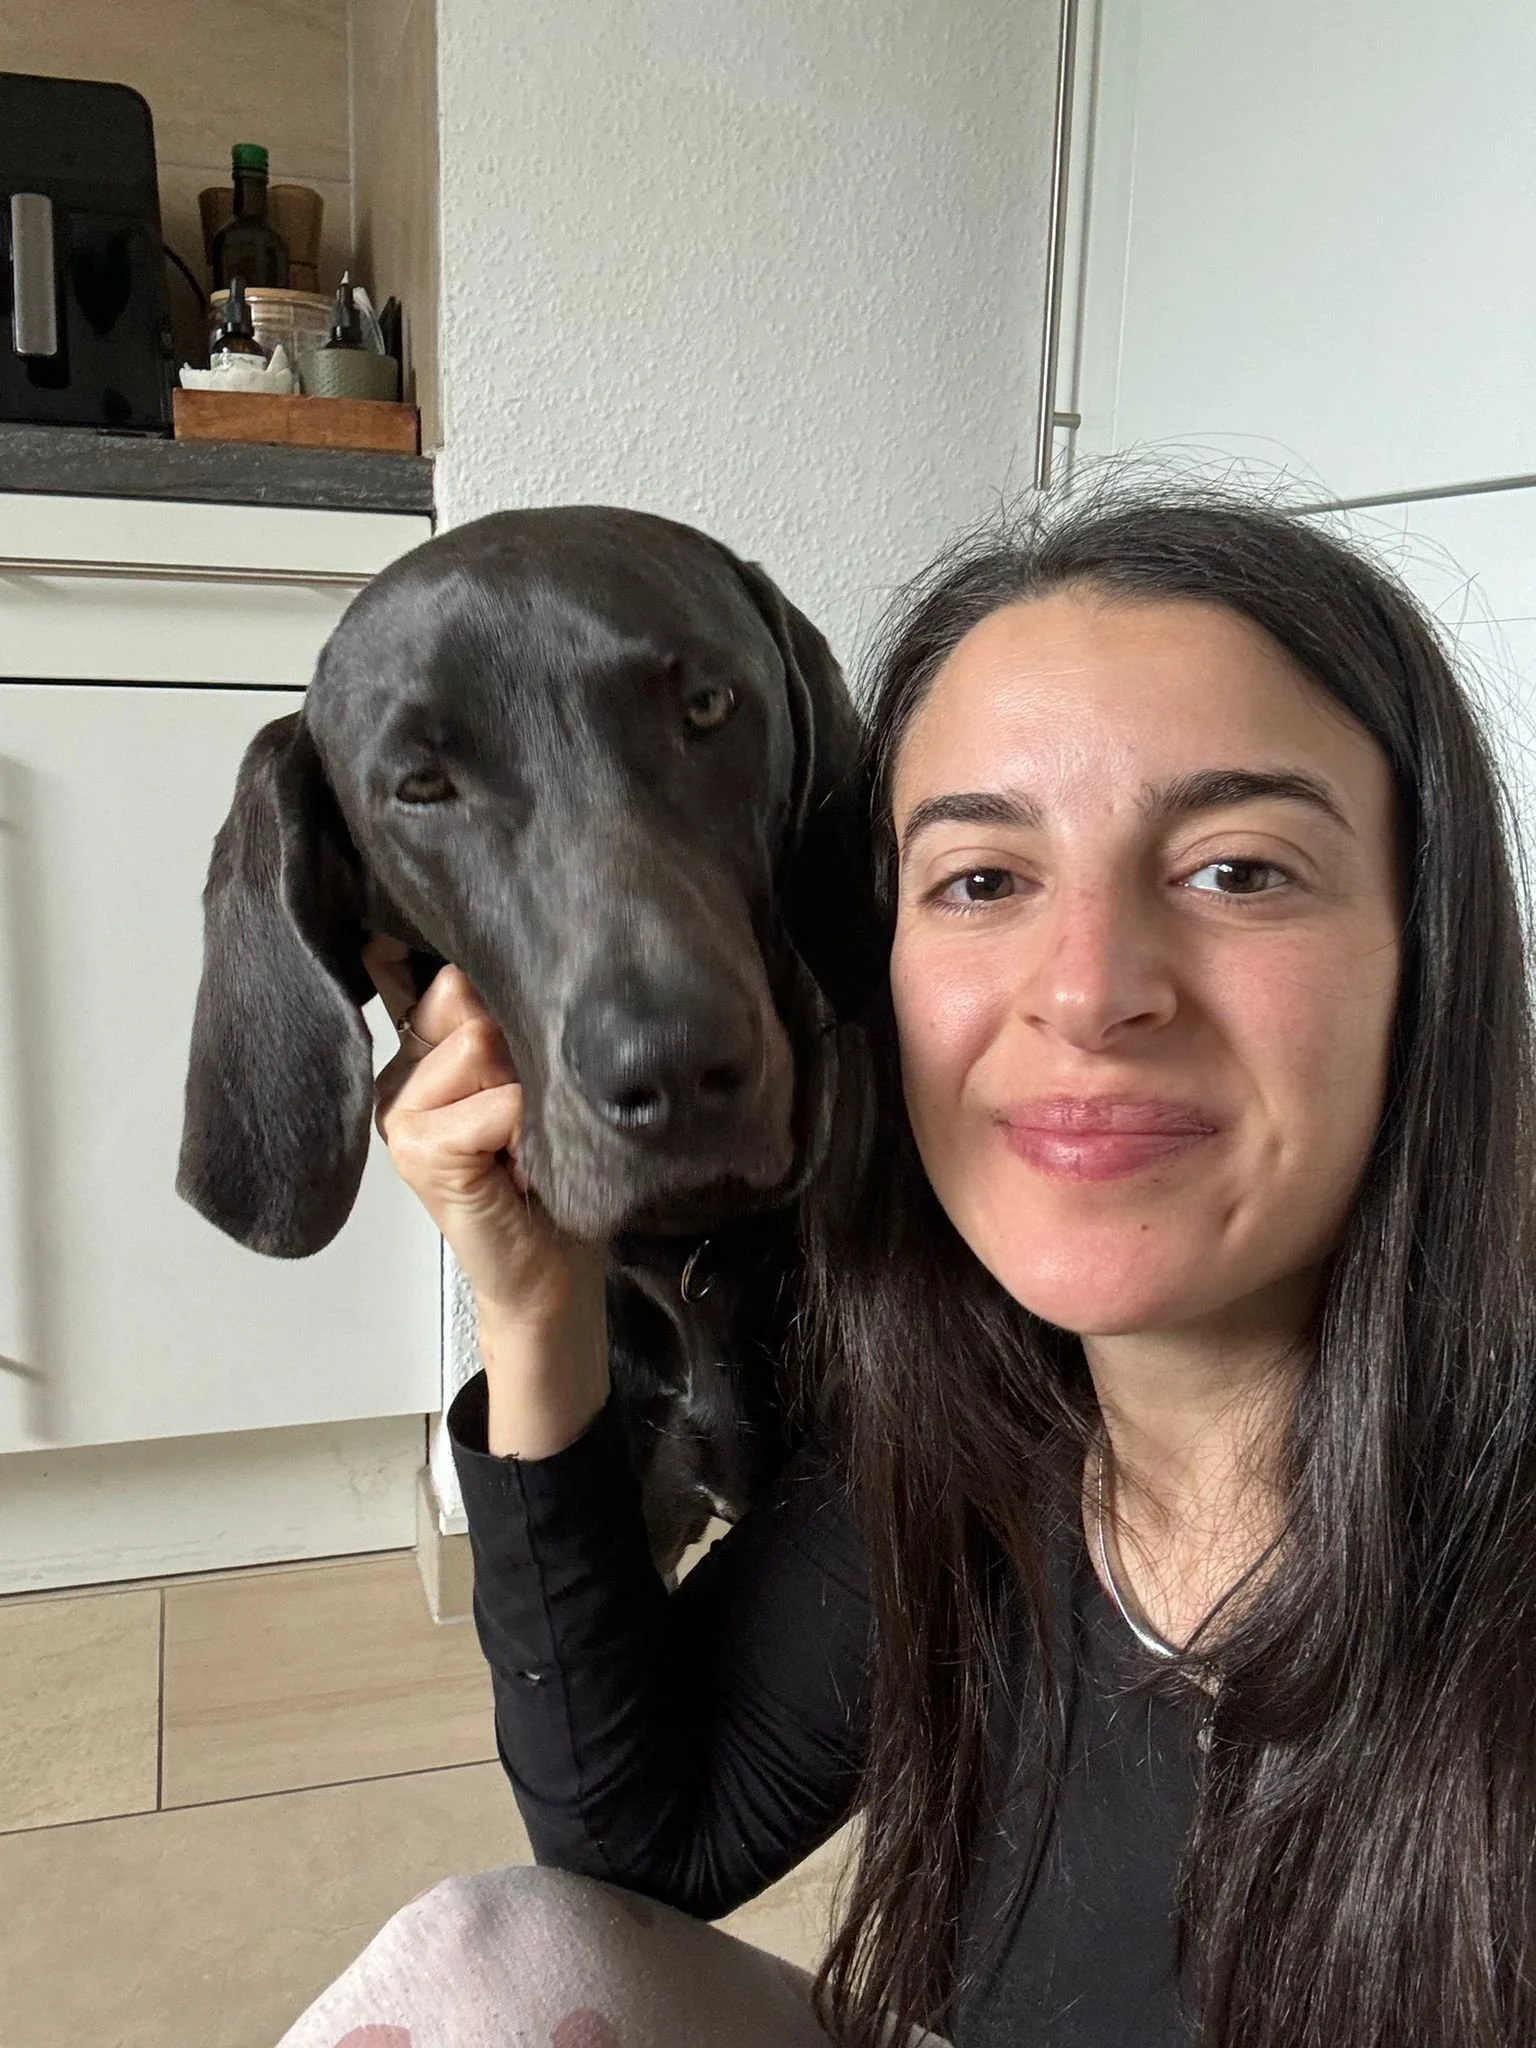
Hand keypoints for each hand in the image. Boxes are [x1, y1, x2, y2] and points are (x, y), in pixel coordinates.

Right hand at [364, 936, 608, 1455]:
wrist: (550, 1275)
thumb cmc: (552, 1178)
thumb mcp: (536, 1081)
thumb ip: (511, 1025)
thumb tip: (529, 948)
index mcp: (421, 1049)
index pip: (448, 972)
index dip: (497, 990)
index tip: (520, 1037)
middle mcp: (399, 1073)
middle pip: (471, 999)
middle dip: (524, 1047)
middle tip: (531, 1111)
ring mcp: (400, 1111)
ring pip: (483, 1042)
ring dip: (531, 1092)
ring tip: (528, 1137)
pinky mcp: (417, 1146)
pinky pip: (496, 1101)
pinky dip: (529, 1130)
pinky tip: (523, 1164)